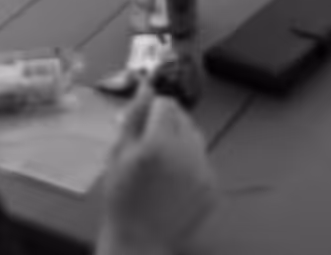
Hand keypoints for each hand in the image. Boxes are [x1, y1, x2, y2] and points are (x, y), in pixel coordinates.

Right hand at [99, 83, 215, 254]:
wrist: (140, 242)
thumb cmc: (122, 201)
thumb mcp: (118, 156)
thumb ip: (133, 118)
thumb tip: (145, 89)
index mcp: (159, 144)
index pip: (166, 104)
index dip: (153, 109)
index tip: (145, 120)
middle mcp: (186, 154)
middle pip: (184, 118)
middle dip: (167, 123)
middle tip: (150, 142)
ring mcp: (203, 171)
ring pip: (195, 138)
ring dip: (180, 141)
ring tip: (161, 164)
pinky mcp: (212, 186)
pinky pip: (203, 161)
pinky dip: (190, 163)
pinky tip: (173, 180)